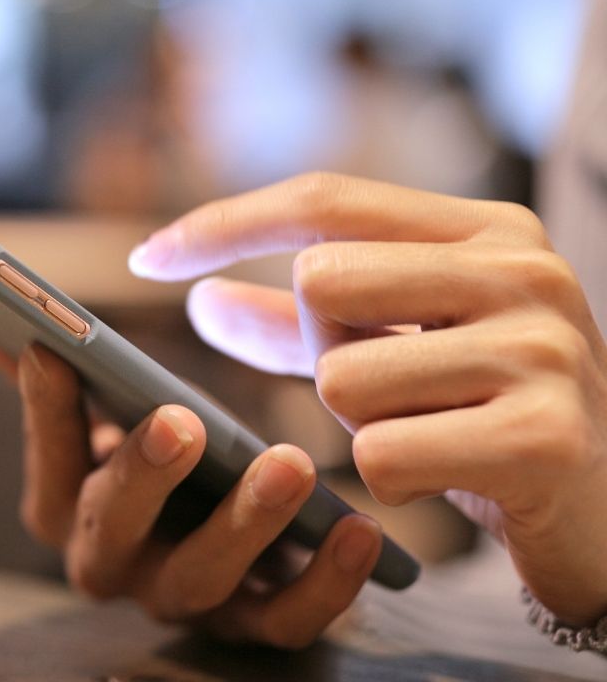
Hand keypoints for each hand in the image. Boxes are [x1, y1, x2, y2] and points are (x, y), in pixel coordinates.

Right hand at [0, 329, 383, 648]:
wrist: (229, 545)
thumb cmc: (160, 465)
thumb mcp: (108, 421)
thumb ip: (63, 380)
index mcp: (69, 507)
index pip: (48, 461)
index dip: (45, 412)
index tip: (52, 348)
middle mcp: (113, 563)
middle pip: (111, 531)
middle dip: (140, 476)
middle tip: (179, 420)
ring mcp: (183, 600)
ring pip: (200, 580)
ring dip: (244, 526)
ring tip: (291, 465)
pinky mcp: (253, 625)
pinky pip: (285, 622)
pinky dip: (324, 585)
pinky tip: (360, 529)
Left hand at [129, 172, 606, 624]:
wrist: (603, 508)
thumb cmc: (477, 413)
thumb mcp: (389, 347)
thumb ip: (294, 322)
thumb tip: (197, 298)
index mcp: (486, 228)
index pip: (323, 198)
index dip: (225, 223)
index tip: (145, 257)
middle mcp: (524, 270)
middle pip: (321, 282)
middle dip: (321, 351)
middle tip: (387, 387)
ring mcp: (544, 351)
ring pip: (342, 380)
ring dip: (358, 425)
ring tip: (429, 432)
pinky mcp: (544, 439)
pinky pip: (382, 457)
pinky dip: (390, 482)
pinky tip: (446, 477)